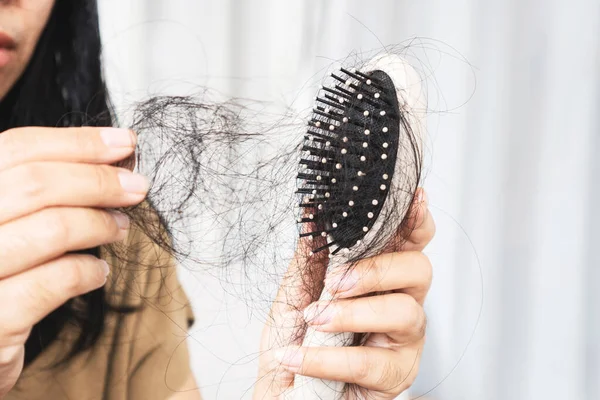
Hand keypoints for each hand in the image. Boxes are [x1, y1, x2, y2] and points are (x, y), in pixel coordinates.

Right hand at [0, 127, 147, 396]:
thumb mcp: (3, 222)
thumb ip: (40, 192)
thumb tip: (113, 161)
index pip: (16, 148)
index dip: (78, 142)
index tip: (125, 143)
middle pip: (36, 184)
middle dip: (99, 180)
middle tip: (137, 186)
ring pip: (51, 228)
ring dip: (99, 224)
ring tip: (120, 228)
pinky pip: (54, 282)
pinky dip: (87, 271)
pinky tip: (98, 272)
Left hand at [254, 188, 433, 398]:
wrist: (281, 391)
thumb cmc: (294, 339)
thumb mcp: (297, 290)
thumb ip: (312, 254)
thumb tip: (315, 210)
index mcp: (381, 277)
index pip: (410, 243)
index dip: (416, 221)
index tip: (413, 200)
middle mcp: (401, 303)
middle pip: (419, 270)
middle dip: (377, 270)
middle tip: (336, 282)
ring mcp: (403, 341)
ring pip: (403, 312)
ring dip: (352, 313)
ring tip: (315, 319)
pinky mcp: (396, 377)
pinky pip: (370, 362)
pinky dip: (328, 356)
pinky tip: (298, 356)